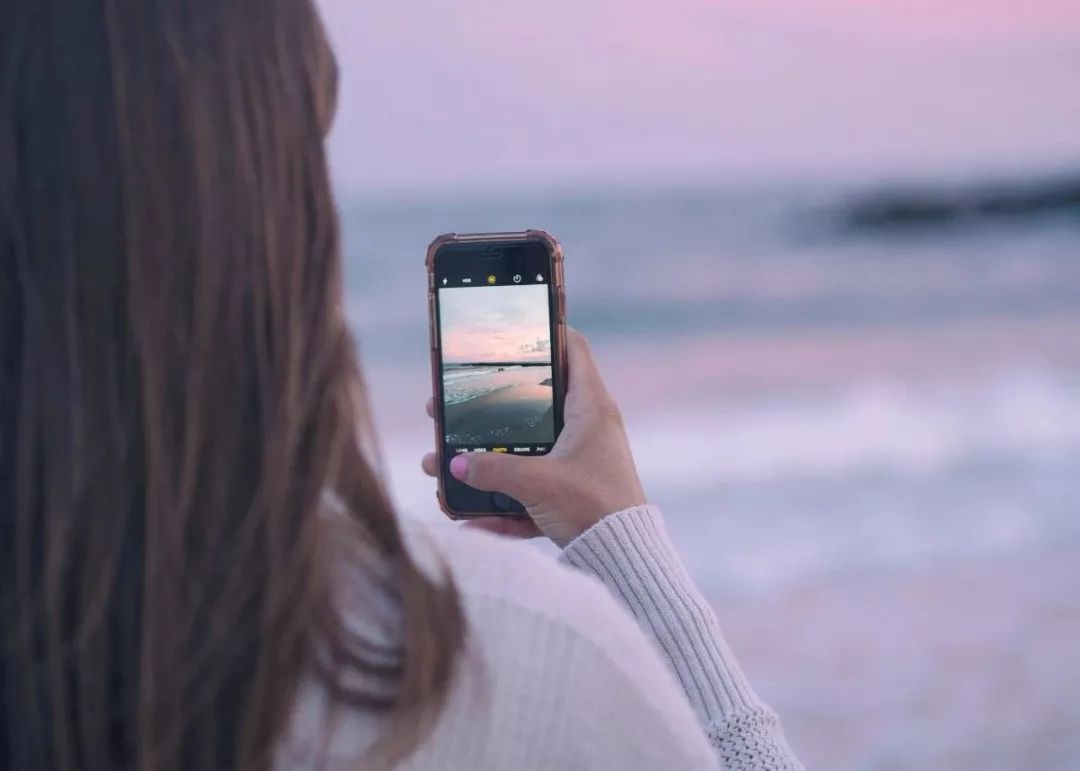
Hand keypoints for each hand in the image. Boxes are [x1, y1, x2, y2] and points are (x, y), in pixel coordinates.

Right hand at [422, 328, 645, 546]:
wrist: (624, 560)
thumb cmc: (593, 507)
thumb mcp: (537, 483)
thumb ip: (493, 471)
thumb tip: (454, 465)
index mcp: (590, 409)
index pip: (574, 351)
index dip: (547, 333)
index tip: (513, 331)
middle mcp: (587, 430)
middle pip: (533, 405)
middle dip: (488, 408)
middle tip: (452, 404)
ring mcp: (579, 462)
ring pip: (524, 451)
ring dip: (486, 460)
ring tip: (441, 463)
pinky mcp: (572, 495)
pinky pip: (529, 492)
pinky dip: (501, 505)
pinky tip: (467, 520)